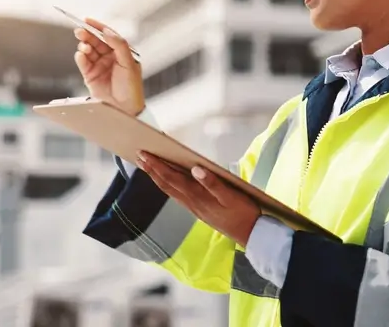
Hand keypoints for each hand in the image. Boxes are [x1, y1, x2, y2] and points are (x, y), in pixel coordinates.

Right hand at [73, 18, 145, 116]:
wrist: (125, 109)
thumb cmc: (131, 87)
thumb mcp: (129, 63)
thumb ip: (119, 45)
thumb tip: (108, 31)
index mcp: (122, 52)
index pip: (108, 35)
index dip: (98, 27)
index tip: (87, 20)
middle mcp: (110, 56)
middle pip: (96, 40)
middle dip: (87, 34)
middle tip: (80, 30)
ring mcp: (99, 65)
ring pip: (88, 50)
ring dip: (84, 46)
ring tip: (84, 47)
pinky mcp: (90, 75)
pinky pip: (83, 62)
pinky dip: (80, 57)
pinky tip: (82, 55)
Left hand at [137, 151, 260, 247]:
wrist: (250, 234)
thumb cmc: (243, 212)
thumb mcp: (231, 196)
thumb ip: (213, 183)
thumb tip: (196, 168)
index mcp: (197, 196)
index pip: (172, 178)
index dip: (157, 165)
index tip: (144, 154)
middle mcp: (192, 202)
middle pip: (166, 184)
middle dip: (152, 170)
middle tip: (139, 156)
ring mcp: (194, 208)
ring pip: (169, 190)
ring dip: (157, 177)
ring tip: (148, 166)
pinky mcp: (198, 211)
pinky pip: (177, 195)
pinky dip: (167, 185)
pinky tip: (167, 181)